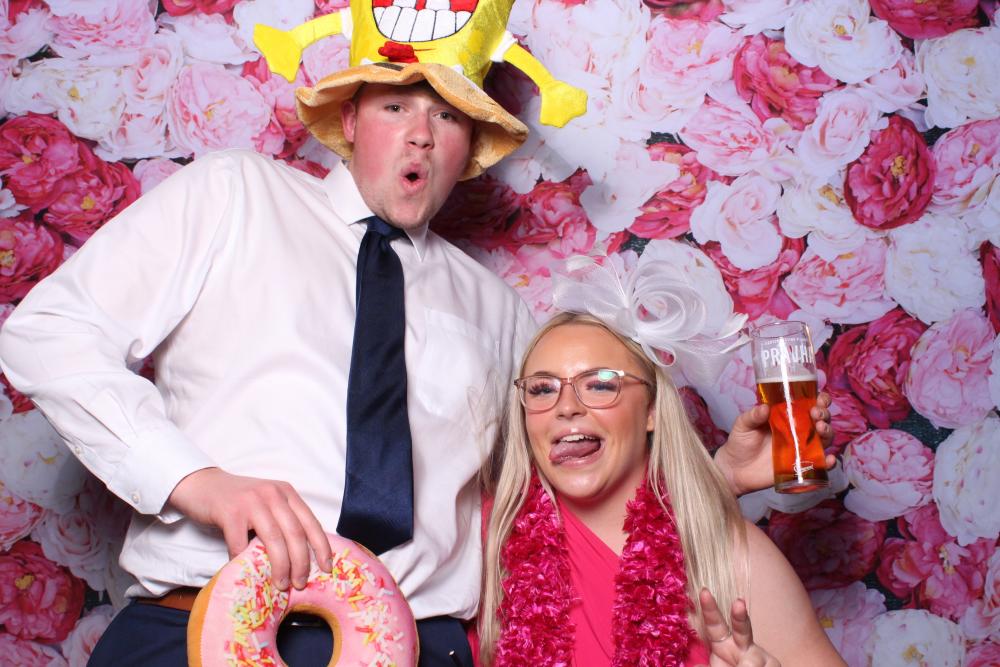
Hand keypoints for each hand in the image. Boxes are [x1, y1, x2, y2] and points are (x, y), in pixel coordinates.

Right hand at [168, 467, 331, 590]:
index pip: (311, 522)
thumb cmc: (237, 500)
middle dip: (301, 562)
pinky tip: (245, 573)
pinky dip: (244, 562)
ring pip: (274, 540)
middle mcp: (273, 494)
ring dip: (280, 566)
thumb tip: (301, 558)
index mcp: (286, 493)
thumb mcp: (266, 503)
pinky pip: (241, 544)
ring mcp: (252, 502)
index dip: (322, 547)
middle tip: (300, 583)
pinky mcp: (230, 512)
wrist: (201, 484)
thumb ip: (282, 520)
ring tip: (281, 585)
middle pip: (295, 533)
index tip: (327, 568)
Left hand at [698, 588, 779, 666]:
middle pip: (742, 627)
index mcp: (722, 644)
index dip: (710, 610)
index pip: (714, 625)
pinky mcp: (773, 663)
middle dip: (739, 615)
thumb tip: (698, 666)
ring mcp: (759, 654)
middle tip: (738, 604)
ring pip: (751, 661)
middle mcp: (742, 644)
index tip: (704, 593)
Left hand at [713, 392, 834, 495]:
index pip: (808, 403)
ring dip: (828, 432)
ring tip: (821, 429)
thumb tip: (764, 407)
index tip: (819, 399)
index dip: (819, 400)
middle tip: (816, 414)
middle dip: (824, 413)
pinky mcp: (801, 465)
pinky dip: (829, 461)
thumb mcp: (743, 425)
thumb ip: (753, 416)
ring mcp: (801, 447)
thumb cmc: (740, 443)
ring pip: (824, 438)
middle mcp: (797, 430)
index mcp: (786, 415)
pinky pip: (820, 463)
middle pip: (820, 419)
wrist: (735, 470)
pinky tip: (828, 459)